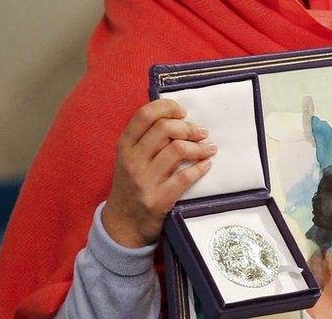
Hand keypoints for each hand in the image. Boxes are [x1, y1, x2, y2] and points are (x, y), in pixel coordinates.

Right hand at [101, 99, 217, 247]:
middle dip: (188, 127)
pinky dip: (200, 168)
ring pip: (177, 150)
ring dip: (199, 147)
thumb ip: (146, 138)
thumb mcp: (129, 158)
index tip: (183, 112)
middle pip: (164, 128)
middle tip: (201, 132)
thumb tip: (180, 118)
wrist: (122, 224)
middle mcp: (132, 160)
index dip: (167, 107)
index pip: (144, 114)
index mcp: (124, 145)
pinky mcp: (158, 199)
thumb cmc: (130, 185)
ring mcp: (144, 180)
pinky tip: (206, 165)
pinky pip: (184, 177)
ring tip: (209, 148)